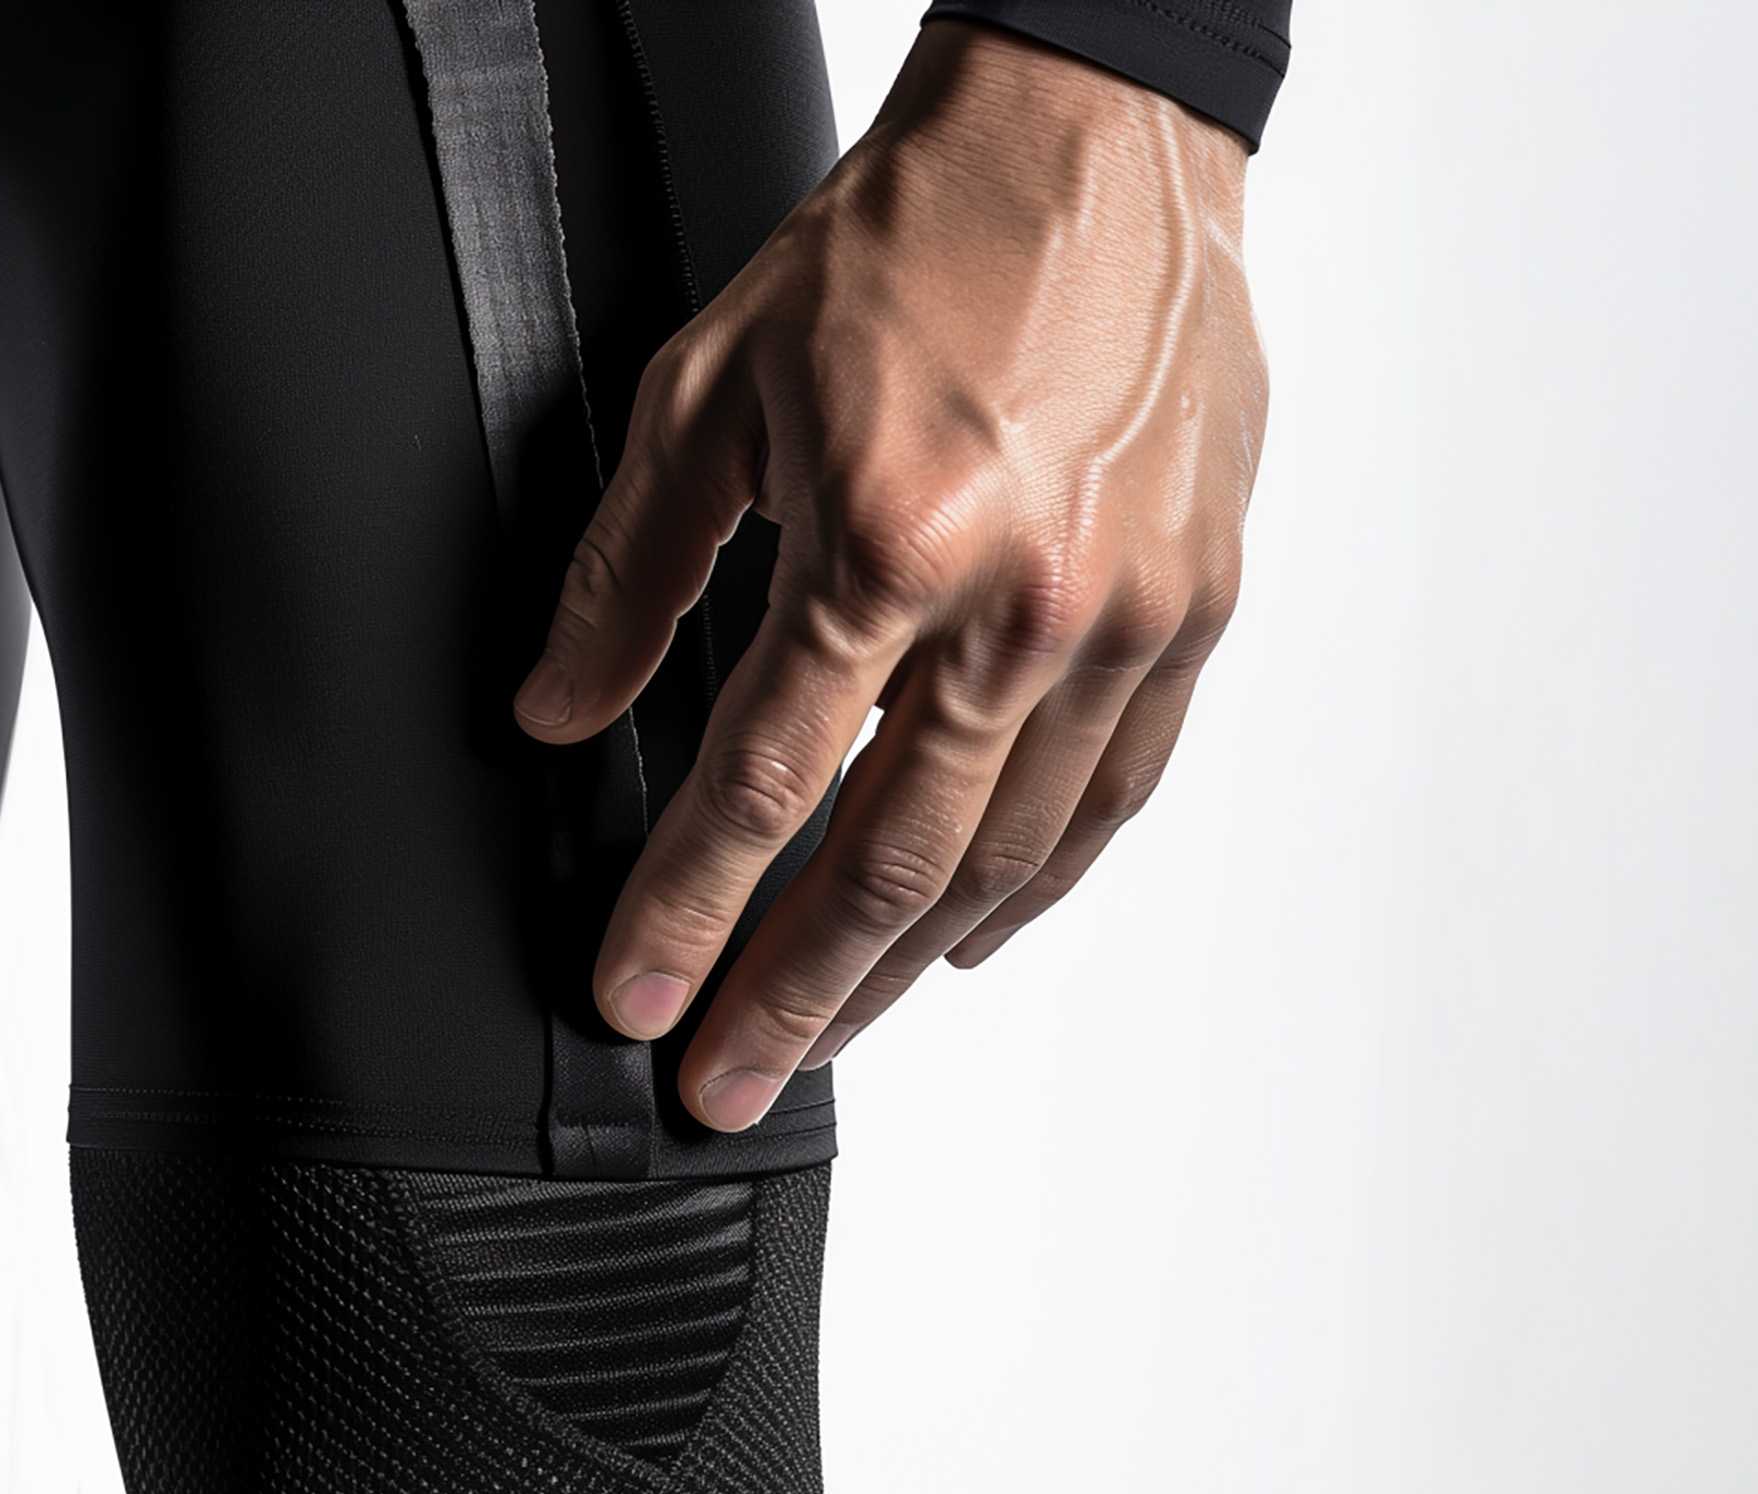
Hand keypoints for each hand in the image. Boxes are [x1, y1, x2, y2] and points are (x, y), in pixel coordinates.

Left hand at [513, 22, 1266, 1130]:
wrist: (1091, 146)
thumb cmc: (910, 245)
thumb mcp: (711, 385)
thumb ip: (630, 570)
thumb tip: (560, 712)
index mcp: (891, 541)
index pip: (760, 786)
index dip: (686, 914)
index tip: (635, 999)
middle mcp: (1023, 602)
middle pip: (888, 861)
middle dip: (792, 994)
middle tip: (726, 1084)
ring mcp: (1127, 619)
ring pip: (1007, 854)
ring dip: (904, 967)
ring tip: (826, 1033)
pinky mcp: (1197, 611)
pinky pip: (1113, 797)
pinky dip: (1034, 886)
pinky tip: (967, 940)